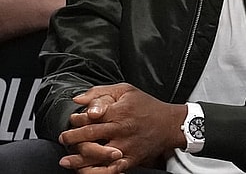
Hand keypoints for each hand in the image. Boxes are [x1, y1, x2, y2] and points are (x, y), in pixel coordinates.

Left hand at [58, 83, 185, 172]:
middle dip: (71, 138)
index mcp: (119, 111)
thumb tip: (78, 99)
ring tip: (66, 160)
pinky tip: (85, 171)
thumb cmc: (148, 106)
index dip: (76, 119)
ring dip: (77, 159)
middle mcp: (121, 130)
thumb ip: (100, 92)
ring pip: (96, 155)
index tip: (72, 120)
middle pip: (89, 136)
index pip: (90, 116)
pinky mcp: (130, 159)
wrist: (170, 124)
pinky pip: (110, 170)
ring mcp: (125, 147)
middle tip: (64, 138)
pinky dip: (95, 173)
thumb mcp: (126, 90)